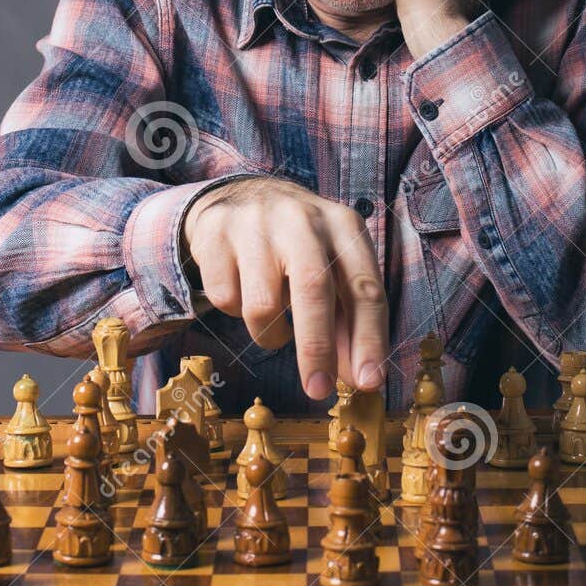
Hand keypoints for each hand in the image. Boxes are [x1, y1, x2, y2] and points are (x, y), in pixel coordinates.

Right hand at [181, 177, 387, 399]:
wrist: (240, 195)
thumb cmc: (299, 245)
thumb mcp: (331, 269)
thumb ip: (346, 321)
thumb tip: (357, 378)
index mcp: (343, 226)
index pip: (364, 287)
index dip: (369, 339)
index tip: (369, 382)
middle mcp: (302, 219)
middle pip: (313, 290)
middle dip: (317, 348)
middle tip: (317, 390)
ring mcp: (256, 223)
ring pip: (262, 304)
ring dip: (270, 334)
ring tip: (274, 324)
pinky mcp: (216, 234)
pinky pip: (225, 299)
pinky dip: (236, 311)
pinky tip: (244, 291)